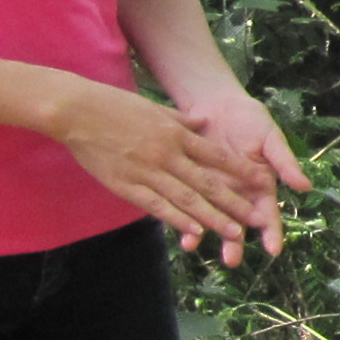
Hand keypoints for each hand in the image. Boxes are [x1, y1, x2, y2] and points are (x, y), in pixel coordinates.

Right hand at [55, 81, 281, 262]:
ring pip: (187, 198)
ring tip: (234, 232)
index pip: (216, 156)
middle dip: (234, 201)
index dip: (240, 171)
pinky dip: (177, 220)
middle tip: (256, 218)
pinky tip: (194, 232)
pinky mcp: (127, 185)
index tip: (262, 181)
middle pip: (207, 182)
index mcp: (176, 133)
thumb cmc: (115, 107)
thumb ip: (181, 120)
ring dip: (212, 217)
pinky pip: (157, 206)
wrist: (77, 111)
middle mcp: (167, 153)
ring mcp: (147, 171)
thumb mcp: (155, 108)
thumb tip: (203, 123)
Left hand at [172, 86, 309, 267]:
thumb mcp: (271, 138)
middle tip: (231, 260)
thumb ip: (284, 162)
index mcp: (260, 187)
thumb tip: (305, 187)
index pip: (268, 215)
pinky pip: (186, 204)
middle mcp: (237, 195)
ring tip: (194, 245)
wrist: (216, 103)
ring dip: (203, 233)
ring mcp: (213, 192)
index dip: (271, 232)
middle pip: (237, 225)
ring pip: (210, 219)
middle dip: (234, 244)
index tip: (274, 250)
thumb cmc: (249, 119)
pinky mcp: (190, 183)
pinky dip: (180, 215)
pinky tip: (174, 224)